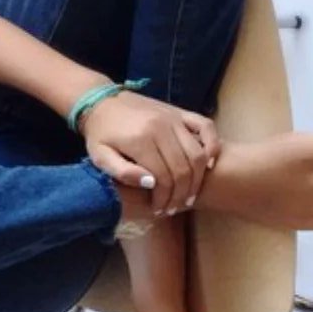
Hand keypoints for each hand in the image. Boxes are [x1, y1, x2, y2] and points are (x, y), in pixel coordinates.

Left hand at [80, 91, 220, 214]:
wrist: (100, 102)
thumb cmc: (100, 133)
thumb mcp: (100, 156)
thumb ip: (122, 172)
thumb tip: (151, 183)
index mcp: (140, 140)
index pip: (163, 178)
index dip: (164, 198)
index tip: (159, 209)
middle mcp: (161, 128)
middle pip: (183, 169)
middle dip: (181, 194)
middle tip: (174, 207)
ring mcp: (173, 118)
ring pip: (197, 154)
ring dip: (197, 179)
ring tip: (188, 195)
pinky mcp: (180, 112)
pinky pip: (206, 127)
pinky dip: (212, 146)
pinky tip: (209, 164)